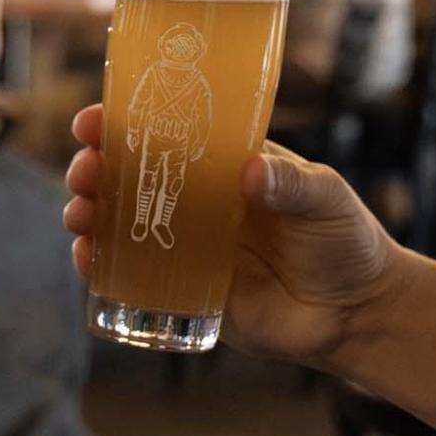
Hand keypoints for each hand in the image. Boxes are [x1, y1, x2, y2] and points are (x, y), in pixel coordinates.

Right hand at [64, 104, 408, 372]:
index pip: (164, 132)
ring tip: (80, 215)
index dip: (121, 123)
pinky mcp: (184, 291)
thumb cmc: (344, 241)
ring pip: (120, 224)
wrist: (355, 313)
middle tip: (85, 173)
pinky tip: (87, 258)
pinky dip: (101, 267)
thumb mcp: (325, 198)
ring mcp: (186, 246)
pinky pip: (131, 277)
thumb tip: (251, 172)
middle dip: (94, 170)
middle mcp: (197, 200)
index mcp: (224, 163)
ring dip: (88, 214)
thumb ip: (292, 183)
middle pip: (128, 176)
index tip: (92, 122)